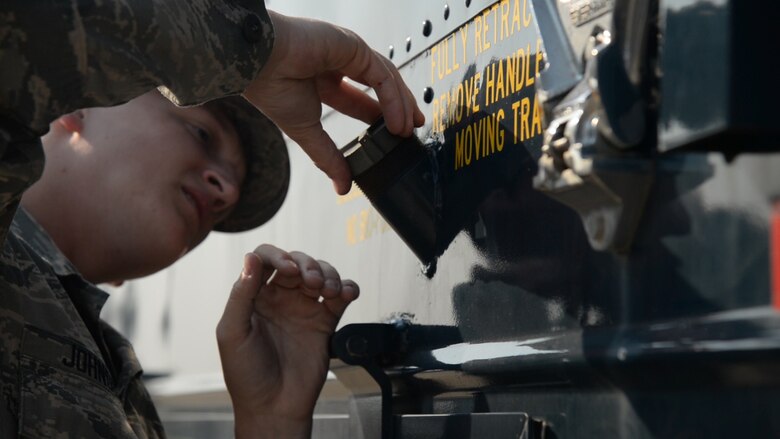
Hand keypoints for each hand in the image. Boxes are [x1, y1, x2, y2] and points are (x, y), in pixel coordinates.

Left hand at [216, 244, 358, 438]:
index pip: (266, 259)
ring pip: (321, 274)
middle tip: (312, 281)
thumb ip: (241, 295)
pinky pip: (340, 297)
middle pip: (298, 262)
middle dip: (308, 264)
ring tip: (329, 290)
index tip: (289, 270)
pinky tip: (346, 293)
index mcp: (254, 296)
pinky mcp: (325, 322)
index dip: (279, 256)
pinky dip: (348, 287)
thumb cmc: (246, 375)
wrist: (274, 407)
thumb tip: (251, 259)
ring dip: (329, 274)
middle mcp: (280, 298)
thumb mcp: (233, 332)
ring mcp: (304, 309)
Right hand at [243, 11, 424, 194]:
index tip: (395, 136)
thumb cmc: (270, 87)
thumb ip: (328, 158)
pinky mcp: (354, 46)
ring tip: (408, 129)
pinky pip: (381, 74)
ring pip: (386, 77)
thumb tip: (342, 187)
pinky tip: (397, 119)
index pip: (360, 100)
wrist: (258, 63)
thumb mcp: (305, 131)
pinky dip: (393, 98)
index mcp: (322, 81)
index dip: (381, 117)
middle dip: (399, 109)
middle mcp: (337, 65)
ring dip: (401, 105)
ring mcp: (347, 52)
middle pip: (380, 86)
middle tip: (411, 130)